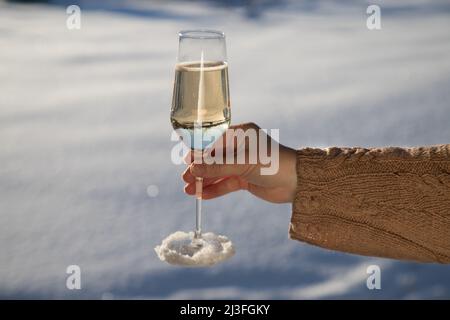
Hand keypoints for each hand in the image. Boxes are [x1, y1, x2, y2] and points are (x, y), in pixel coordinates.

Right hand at [182, 122, 297, 202]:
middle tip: (185, 179)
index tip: (185, 161)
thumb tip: (193, 169)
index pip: (213, 141)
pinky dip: (214, 189)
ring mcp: (242, 164)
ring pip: (218, 172)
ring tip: (188, 190)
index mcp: (241, 134)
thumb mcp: (243, 163)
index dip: (198, 152)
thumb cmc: (274, 163)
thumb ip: (218, 167)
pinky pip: (226, 183)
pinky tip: (202, 195)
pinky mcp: (245, 178)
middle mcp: (240, 147)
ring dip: (204, 181)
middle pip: (213, 158)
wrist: (298, 182)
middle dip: (199, 169)